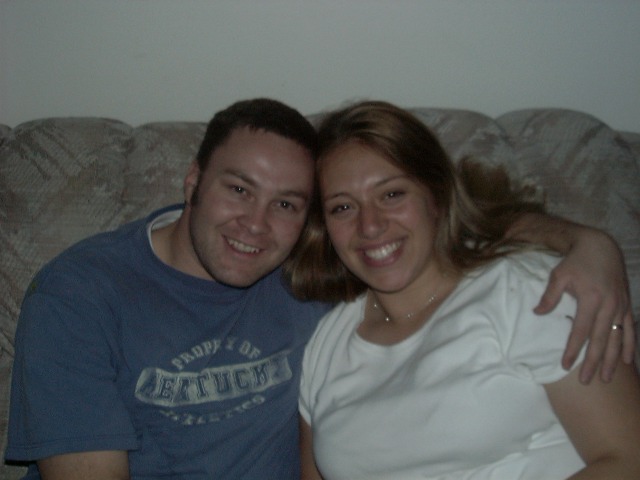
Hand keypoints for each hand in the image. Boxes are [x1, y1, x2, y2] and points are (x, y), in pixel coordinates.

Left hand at [534, 228, 634, 383]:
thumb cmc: (576, 261)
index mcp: (590, 299)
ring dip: (612, 360)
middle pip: (600, 339)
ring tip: (606, 378)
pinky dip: (629, 345)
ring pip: (617, 338)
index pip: (580, 330)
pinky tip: (628, 361)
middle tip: (586, 381)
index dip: (573, 349)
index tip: (566, 365)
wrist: (601, 246)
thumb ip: (549, 296)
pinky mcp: (627, 304)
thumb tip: (537, 313)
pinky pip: (630, 328)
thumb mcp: (558, 275)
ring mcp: (620, 306)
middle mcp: (608, 305)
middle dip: (593, 362)